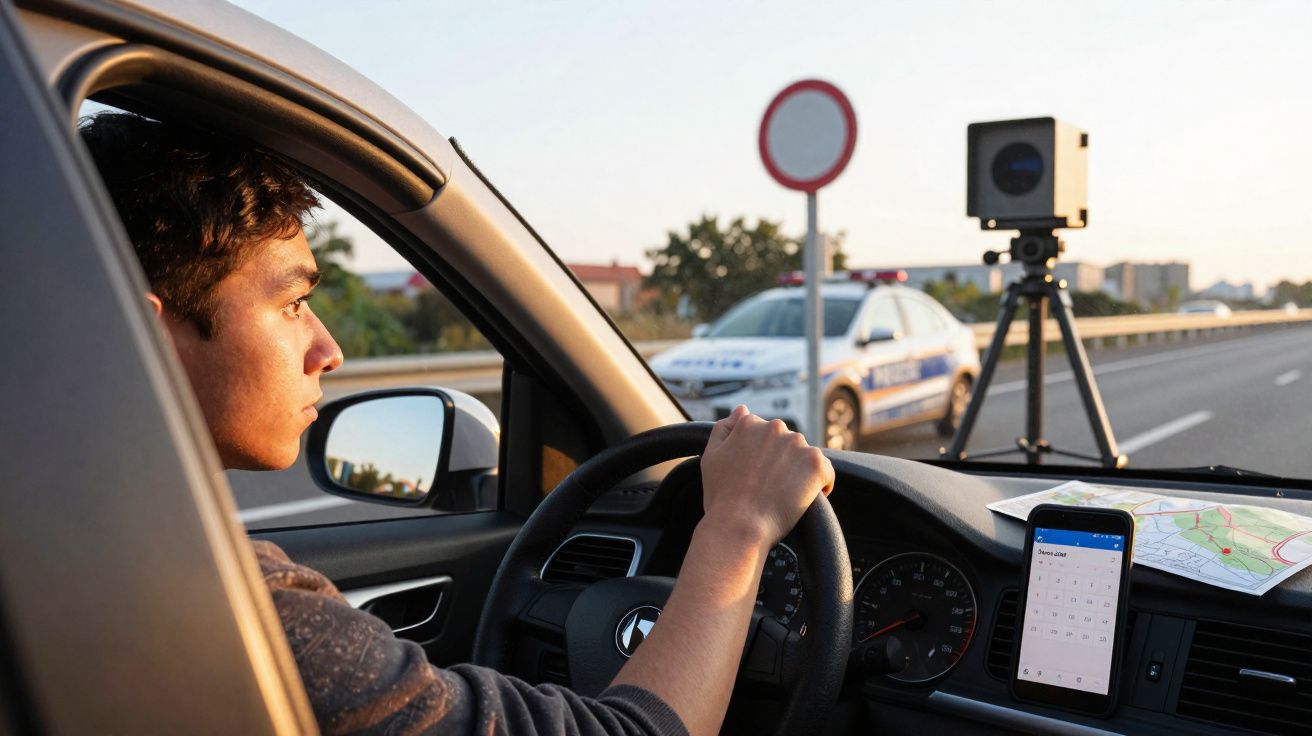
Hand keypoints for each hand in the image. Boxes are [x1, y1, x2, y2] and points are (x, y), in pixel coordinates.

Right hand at [699, 405, 834, 548]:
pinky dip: (820, 485)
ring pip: (804, 456)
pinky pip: (825, 472)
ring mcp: (797, 444)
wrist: (738, 525)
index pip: (764, 434)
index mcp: (749, 424)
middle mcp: (774, 427)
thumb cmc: (721, 497)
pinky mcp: (815, 463)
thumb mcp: (711, 457)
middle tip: (769, 488)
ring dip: (799, 472)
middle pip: (786, 443)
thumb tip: (742, 410)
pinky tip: (804, 499)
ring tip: (784, 495)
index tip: (758, 475)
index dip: (762, 457)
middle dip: (782, 462)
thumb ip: (724, 428)